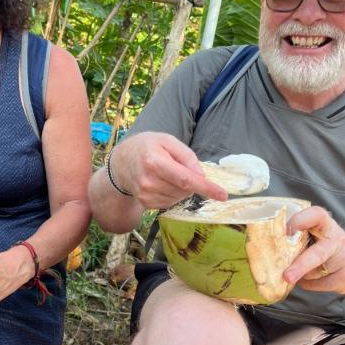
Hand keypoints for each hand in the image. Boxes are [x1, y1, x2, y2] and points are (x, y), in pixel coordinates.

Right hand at [110, 132, 227, 209]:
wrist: (121, 162)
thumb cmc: (147, 147)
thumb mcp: (167, 141)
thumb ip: (186, 156)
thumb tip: (201, 176)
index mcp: (154, 162)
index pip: (185, 179)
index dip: (206, 188)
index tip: (223, 195)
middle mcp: (148, 181)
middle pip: (184, 189)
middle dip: (191, 181)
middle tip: (178, 167)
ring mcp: (146, 195)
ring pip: (179, 197)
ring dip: (182, 188)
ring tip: (168, 174)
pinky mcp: (146, 204)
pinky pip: (170, 202)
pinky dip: (173, 194)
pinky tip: (162, 183)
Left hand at [284, 206, 344, 298]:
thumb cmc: (336, 249)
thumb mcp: (324, 236)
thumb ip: (304, 237)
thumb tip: (274, 247)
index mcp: (327, 225)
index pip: (316, 215)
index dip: (300, 220)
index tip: (287, 229)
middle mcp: (336, 240)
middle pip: (316, 254)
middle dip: (300, 266)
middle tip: (286, 276)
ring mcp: (343, 260)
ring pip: (313, 273)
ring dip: (301, 274)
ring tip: (297, 271)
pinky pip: (317, 284)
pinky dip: (308, 283)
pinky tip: (309, 279)